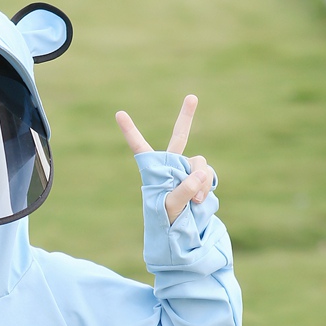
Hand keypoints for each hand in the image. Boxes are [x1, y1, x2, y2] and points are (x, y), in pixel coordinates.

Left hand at [115, 95, 213, 223]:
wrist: (180, 228)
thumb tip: (200, 173)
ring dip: (199, 181)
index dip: (130, 131)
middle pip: (179, 136)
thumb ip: (184, 190)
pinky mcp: (200, 176)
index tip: (118, 113)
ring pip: (199, 162)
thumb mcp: (171, 206)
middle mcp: (170, 164)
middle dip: (186, 117)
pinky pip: (207, 174)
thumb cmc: (166, 217)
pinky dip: (206, 186)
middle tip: (191, 97)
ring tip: (194, 201)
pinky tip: (199, 201)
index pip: (140, 147)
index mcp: (153, 169)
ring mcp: (186, 169)